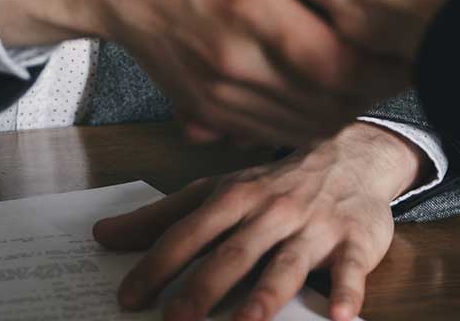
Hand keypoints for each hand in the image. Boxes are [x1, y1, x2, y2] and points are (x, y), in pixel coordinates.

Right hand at [0, 0, 402, 148]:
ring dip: (346, 108)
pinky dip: (311, 121)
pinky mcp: (209, 108)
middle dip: (372, 90)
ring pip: (307, 123)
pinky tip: (327, 97)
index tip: (400, 49)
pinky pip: (276, 131)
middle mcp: (232, 53)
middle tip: (396, 69)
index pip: (333, 62)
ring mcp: (218, 87)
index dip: (376, 66)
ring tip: (369, 81)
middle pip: (327, 101)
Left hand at [92, 123, 417, 320]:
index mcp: (234, 197)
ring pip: (287, 263)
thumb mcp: (217, 192)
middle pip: (233, 252)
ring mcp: (315, 226)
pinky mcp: (356, 241)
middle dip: (203, 287)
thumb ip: (162, 217)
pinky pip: (352, 269)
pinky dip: (348, 291)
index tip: (128, 298)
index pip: (189, 233)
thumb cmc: (274, 185)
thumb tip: (104, 236)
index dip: (157, 264)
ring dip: (266, 294)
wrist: (352, 155)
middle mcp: (272, 211)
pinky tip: (340, 315)